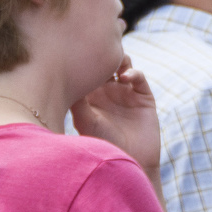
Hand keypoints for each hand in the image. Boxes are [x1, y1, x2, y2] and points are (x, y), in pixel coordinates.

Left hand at [71, 58, 160, 183]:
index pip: (85, 70)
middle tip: (98, 51)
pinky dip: (133, 72)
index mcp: (88, 96)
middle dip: (103, 55)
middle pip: (104, 64)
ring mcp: (125, 93)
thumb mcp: (84, 120)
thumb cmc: (101, 144)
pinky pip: (139, 77)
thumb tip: (67, 75)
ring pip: (123, 66)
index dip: (83, 60)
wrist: (131, 160)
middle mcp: (106, 92)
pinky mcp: (143, 97)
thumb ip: (78, 99)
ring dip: (119, 59)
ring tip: (114, 62)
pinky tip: (125, 76)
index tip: (79, 51)